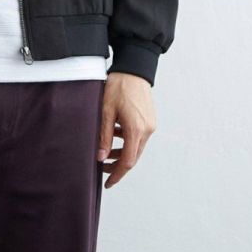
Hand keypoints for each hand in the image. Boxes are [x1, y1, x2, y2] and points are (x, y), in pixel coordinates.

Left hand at [97, 72, 156, 187]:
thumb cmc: (118, 87)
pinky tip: (114, 136)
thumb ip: (104, 136)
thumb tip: (100, 157)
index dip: (117, 174)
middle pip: (133, 157)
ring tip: (105, 153)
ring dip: (122, 154)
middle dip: (118, 166)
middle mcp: (147, 130)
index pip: (128, 161)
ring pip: (136, 148)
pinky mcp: (149, 120)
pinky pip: (139, 137)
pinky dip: (127, 142)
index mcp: (136, 129)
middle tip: (102, 170)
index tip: (108, 183)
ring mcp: (150, 125)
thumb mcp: (105, 112)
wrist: (134, 69)